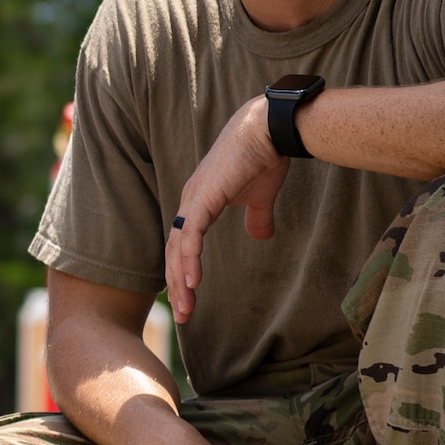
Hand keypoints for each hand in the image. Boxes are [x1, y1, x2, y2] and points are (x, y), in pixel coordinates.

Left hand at [166, 96, 290, 323]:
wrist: (269, 129)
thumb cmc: (263, 156)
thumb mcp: (259, 196)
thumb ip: (256, 217)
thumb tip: (261, 236)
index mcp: (198, 203)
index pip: (182, 245)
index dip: (182, 273)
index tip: (187, 299)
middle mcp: (189, 202)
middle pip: (175, 253)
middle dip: (176, 286)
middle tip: (183, 315)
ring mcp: (194, 200)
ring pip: (179, 250)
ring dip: (180, 282)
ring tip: (185, 309)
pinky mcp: (204, 199)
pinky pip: (191, 237)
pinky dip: (189, 261)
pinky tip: (191, 283)